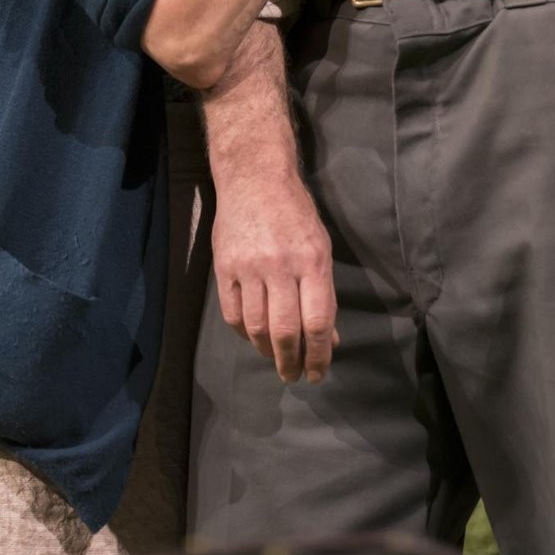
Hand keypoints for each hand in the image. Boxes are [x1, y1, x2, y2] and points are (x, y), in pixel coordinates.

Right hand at [210, 167, 337, 383]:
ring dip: (267, 351)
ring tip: (276, 359)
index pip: (318, 320)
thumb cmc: (295, 213)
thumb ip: (324, 293)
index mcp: (312, 260)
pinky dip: (243, 333)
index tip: (318, 372)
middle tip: (294, 376)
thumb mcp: (320, 247)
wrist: (254, 179)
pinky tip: (253, 337)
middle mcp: (281, 266)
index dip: (320, 354)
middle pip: (286, 330)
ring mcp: (249, 267)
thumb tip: (330, 338)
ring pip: (256, 327)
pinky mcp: (224, 267)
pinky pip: (232, 314)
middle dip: (292, 361)